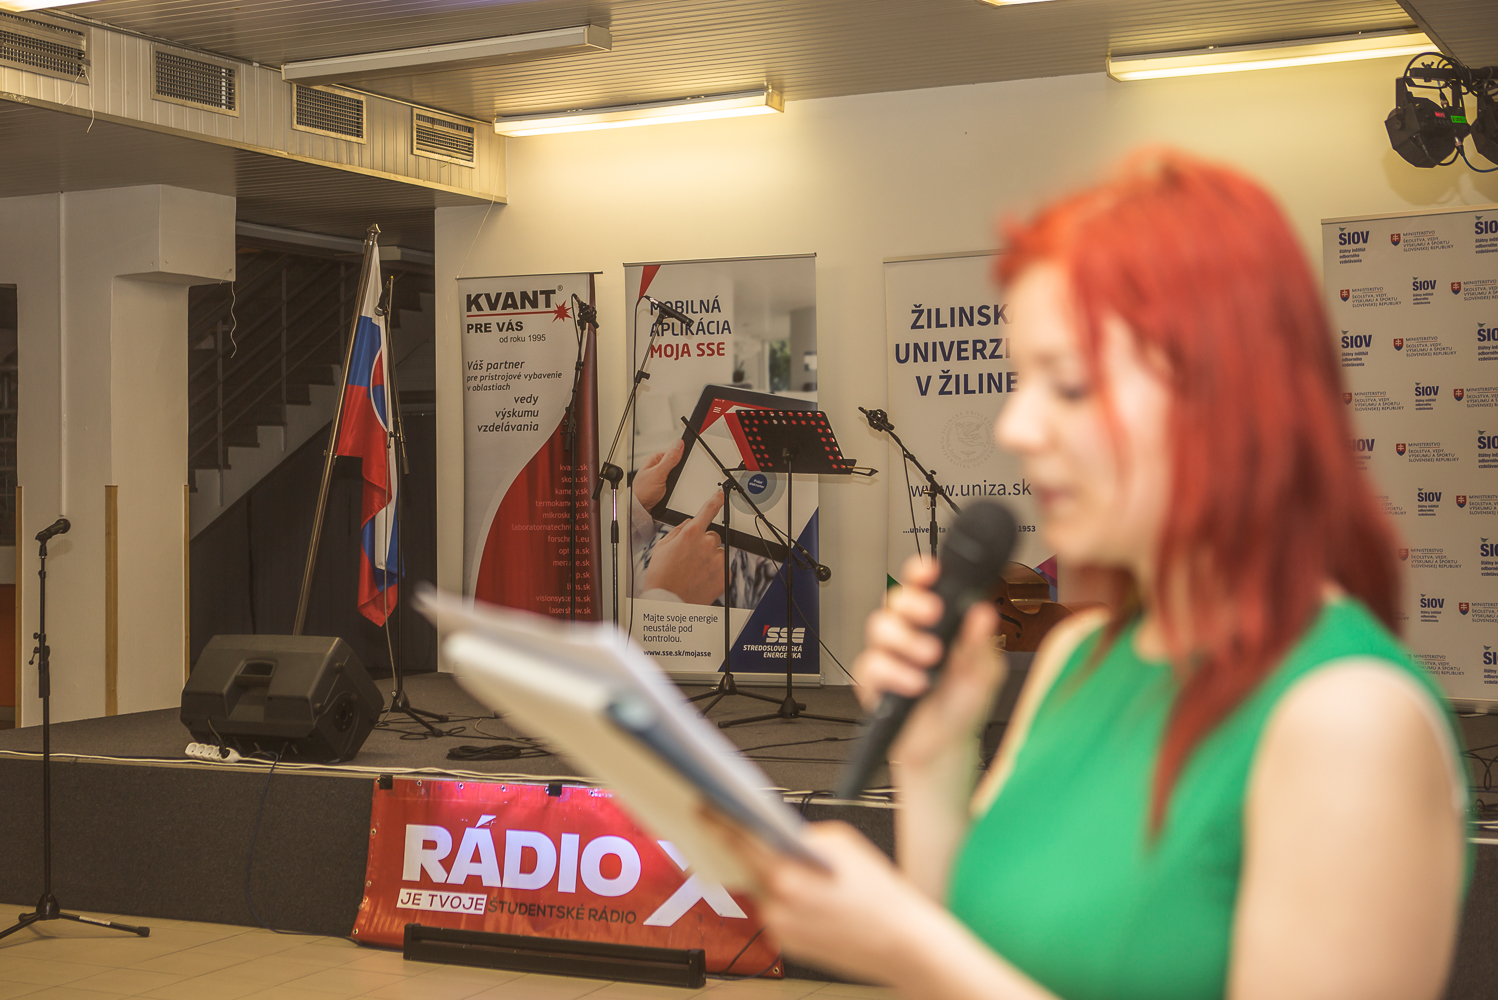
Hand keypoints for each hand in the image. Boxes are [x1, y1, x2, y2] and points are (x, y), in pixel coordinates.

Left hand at [633, 439, 683, 510]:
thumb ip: (670, 459)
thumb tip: (679, 444)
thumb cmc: (643, 491)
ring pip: (677, 472)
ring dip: (679, 478)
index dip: (681, 455)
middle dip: (680, 469)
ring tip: (673, 484)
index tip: (685, 462)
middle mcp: (658, 465)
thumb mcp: (658, 473)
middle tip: (675, 477)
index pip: (673, 450)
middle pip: (677, 462)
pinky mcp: (665, 483)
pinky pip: (675, 480)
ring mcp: (661, 474)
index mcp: (655, 458)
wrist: (641, 508)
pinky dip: (677, 483)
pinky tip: (674, 487)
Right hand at [637, 492, 725, 604]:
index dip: (715, 501)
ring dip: (710, 558)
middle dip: (704, 544)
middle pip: (712, 536)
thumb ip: (678, 531)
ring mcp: (717, 560)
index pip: (708, 511)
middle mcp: (707, 544)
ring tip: (694, 571)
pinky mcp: (724, 575)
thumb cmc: (661, 577)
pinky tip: (701, 579)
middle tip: (691, 558)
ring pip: (718, 553)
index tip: (719, 496)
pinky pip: (723, 568)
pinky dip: (715, 572)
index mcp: (691, 534)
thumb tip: (688, 524)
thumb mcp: (662, 547)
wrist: (668, 602)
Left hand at [730, 821, 938, 984]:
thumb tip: (777, 830)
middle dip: (751, 849)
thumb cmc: (878, 893)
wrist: (900, 942)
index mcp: (785, 872)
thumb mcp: (841, 842)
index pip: (738, 838)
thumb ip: (800, 833)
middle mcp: (775, 903)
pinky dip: (785, 902)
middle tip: (757, 834)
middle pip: (747, 864)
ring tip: (809, 875)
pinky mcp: (785, 944)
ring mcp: (778, 927)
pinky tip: (813, 899)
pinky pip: (775, 912)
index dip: (718, 820)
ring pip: (762, 890)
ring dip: (773, 878)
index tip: (704, 808)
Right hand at [853, 555, 1004, 769]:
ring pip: (879, 627)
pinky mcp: (872, 681)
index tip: (932, 572)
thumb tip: (982, 612)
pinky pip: (871, 665)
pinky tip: (916, 683)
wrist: (946, 746)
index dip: (922, 573)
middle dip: (913, 602)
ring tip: (931, 658)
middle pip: (895, 600)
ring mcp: (888, 656)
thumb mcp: (983, 673)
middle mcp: (908, 633)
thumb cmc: (962, 705)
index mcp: (936, 623)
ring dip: (906, 640)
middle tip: (933, 613)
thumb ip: (980, 643)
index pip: (922, 587)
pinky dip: (895, 673)